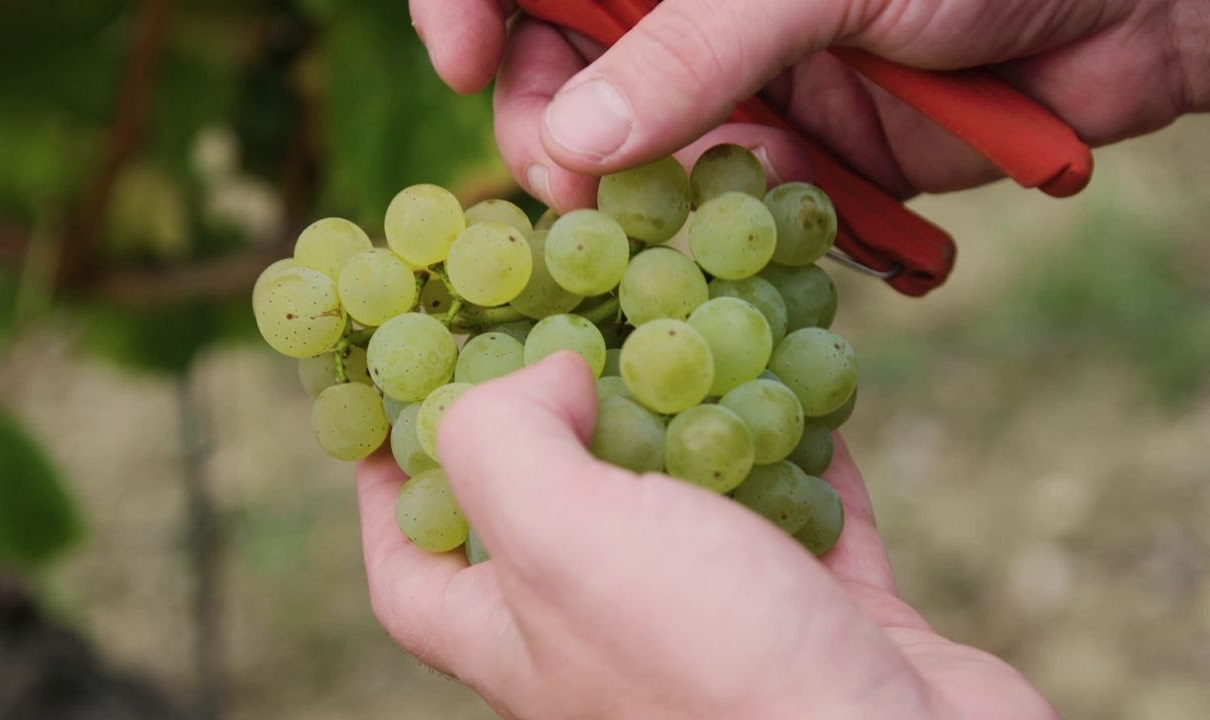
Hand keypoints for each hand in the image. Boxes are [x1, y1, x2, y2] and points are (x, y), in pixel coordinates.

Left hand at [357, 353, 1056, 718]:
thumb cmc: (709, 670)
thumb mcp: (561, 539)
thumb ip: (508, 443)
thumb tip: (543, 374)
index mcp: (524, 641)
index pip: (410, 577)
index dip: (383, 494)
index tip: (387, 412)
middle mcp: (612, 642)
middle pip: (557, 519)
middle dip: (557, 423)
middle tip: (564, 331)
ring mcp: (723, 631)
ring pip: (690, 505)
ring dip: (688, 419)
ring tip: (685, 331)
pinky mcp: (826, 618)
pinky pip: (805, 512)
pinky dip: (801, 446)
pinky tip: (803, 379)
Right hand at [410, 0, 1209, 206]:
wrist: (1138, 9)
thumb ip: (694, 52)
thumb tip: (571, 143)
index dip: (476, 1)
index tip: (463, 63)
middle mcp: (701, 7)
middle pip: (565, 59)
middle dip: (548, 120)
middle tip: (569, 184)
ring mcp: (749, 76)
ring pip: (641, 145)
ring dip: (635, 193)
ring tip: (651, 225)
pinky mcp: (803, 150)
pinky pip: (730, 199)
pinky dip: (728, 226)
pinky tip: (752, 230)